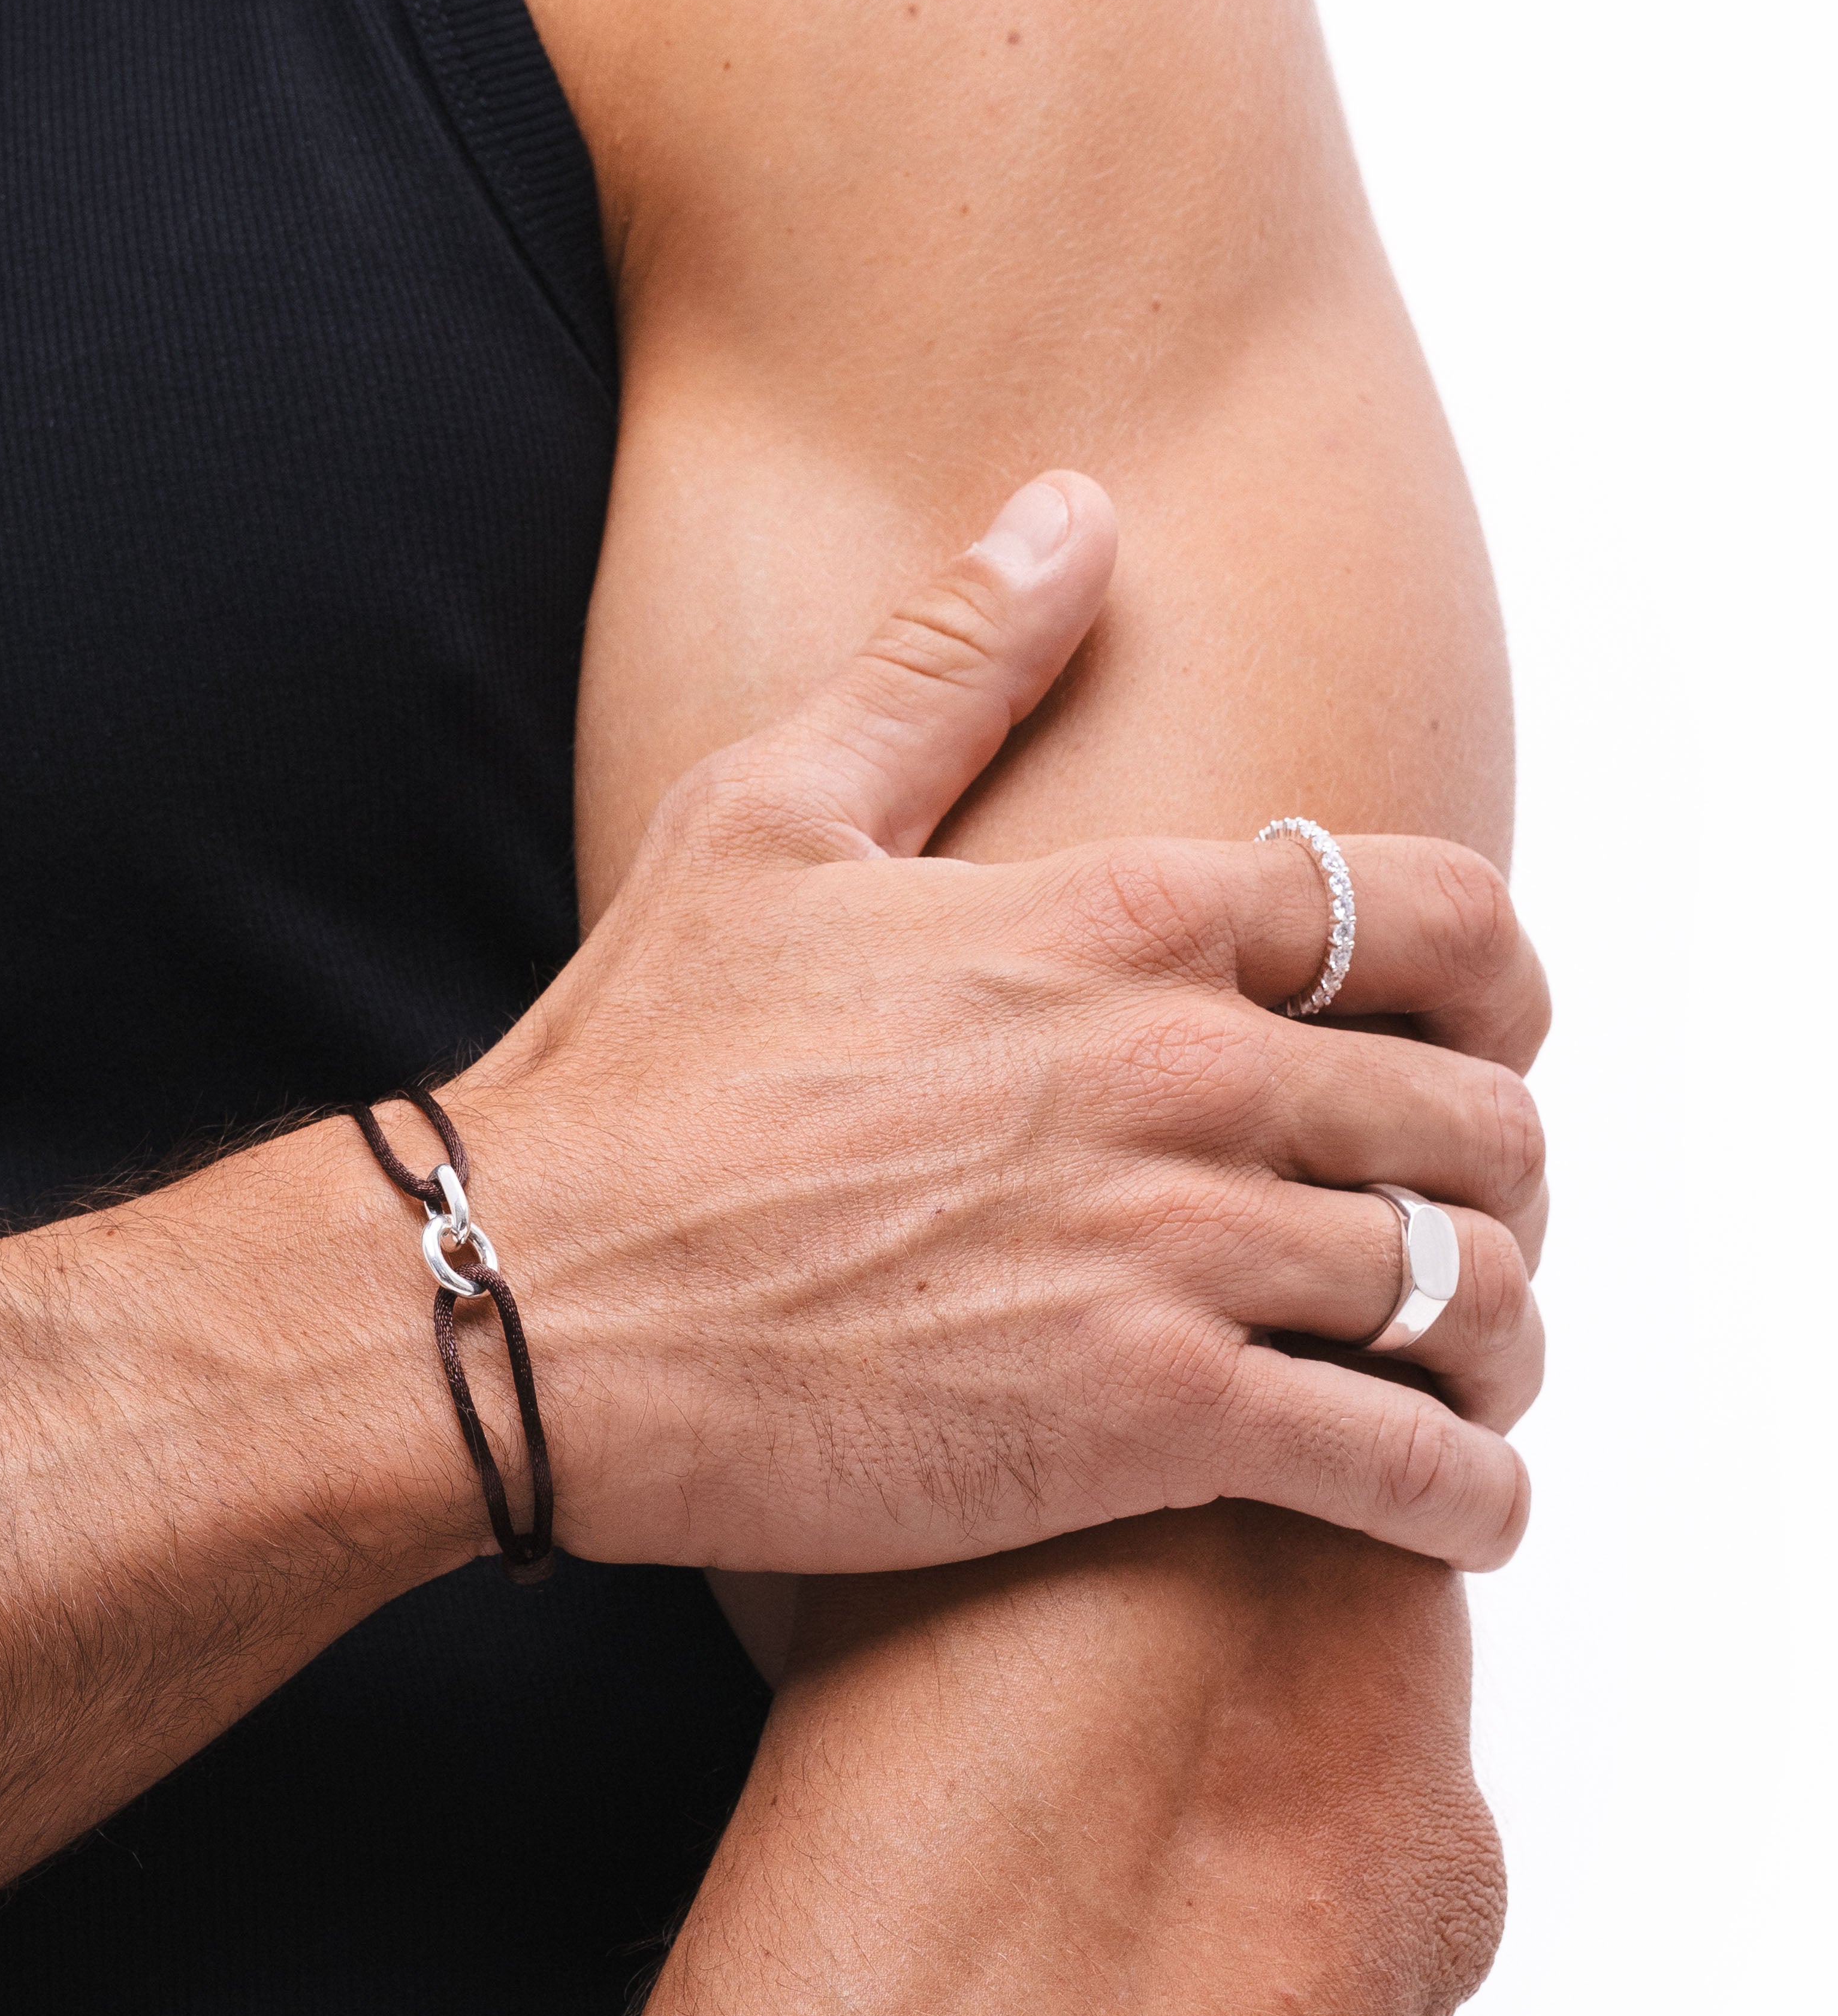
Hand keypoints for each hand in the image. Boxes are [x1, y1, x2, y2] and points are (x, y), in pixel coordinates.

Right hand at [453, 472, 1547, 1574]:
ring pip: (1473, 1289)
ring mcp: (1176, 1247)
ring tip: (1456, 1378)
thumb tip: (1071, 509)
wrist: (517, 1296)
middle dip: (1495, 1182)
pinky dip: (1462, 1497)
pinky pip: (1408, 1466)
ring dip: (1495, 1341)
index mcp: (1123, 920)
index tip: (1467, 1052)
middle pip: (1485, 1119)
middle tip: (1446, 1231)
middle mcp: (1185, 1068)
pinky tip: (1444, 1506)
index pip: (1443, 920)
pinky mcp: (1147, 1423)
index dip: (1498, 993)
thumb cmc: (636, 1068)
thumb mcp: (772, 812)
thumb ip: (947, 662)